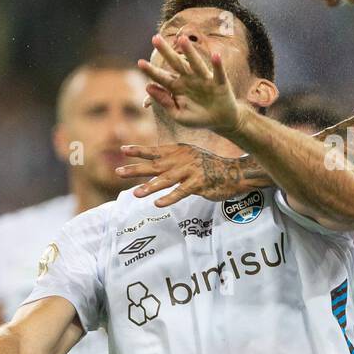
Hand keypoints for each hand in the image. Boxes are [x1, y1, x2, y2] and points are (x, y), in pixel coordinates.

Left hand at [117, 142, 254, 206]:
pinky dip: (170, 198)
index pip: (155, 151)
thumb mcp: (191, 157)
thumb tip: (154, 165)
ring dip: (150, 186)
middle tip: (118, 172)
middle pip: (156, 165)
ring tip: (135, 193)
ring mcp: (191, 171)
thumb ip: (174, 160)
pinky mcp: (200, 183)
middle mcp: (183, 159)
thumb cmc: (211, 166)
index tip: (123, 150)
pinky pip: (182, 192)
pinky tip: (158, 203)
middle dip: (136, 169)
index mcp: (180, 151)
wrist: (234, 172)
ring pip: (166, 179)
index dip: (139, 151)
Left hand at [139, 33, 242, 134]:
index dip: (151, 71)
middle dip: (166, 52)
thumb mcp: (178, 115)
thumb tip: (148, 87)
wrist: (220, 122)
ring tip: (182, 39)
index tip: (140, 63)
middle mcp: (189, 79)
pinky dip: (218, 65)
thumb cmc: (197, 118)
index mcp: (176, 87)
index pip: (161, 77)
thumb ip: (164, 102)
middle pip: (176, 63)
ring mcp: (204, 80)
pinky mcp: (219, 83)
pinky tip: (216, 56)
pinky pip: (218, 73)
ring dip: (189, 52)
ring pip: (196, 64)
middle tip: (155, 38)